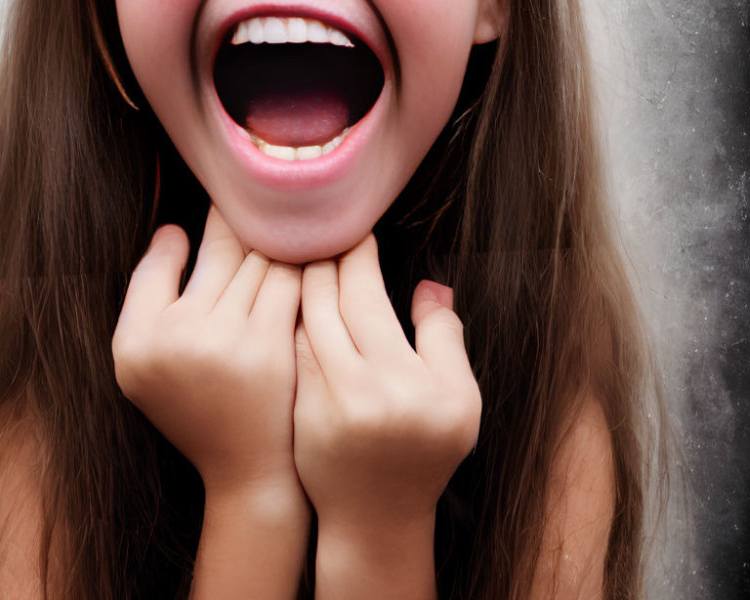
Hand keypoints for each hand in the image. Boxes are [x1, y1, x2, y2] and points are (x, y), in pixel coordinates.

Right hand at [113, 206, 302, 497]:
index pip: (163, 257)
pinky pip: (287, 281)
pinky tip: (317, 249)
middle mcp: (173, 336)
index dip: (199, 226)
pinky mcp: (269, 346)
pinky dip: (302, 262)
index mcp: (135, 339)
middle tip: (268, 202)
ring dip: (280, 237)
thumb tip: (175, 228)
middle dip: (247, 222)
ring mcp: (223, 341)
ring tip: (296, 217)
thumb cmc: (197, 404)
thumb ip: (150, 291)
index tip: (222, 204)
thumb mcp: (145, 359)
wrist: (246, 465)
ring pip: (259, 260)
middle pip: (221, 251)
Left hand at [293, 234, 480, 533]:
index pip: (366, 296)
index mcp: (401, 378)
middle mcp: (356, 388)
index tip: (357, 232)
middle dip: (322, 260)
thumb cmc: (426, 454)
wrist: (376, 516)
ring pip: (301, 322)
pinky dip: (290, 318)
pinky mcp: (295, 411)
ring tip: (303, 255)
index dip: (357, 257)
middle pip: (326, 302)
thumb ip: (445, 338)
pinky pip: (290, 351)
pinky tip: (289, 297)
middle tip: (321, 232)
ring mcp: (319, 401)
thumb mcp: (460, 399)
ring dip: (300, 283)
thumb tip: (429, 285)